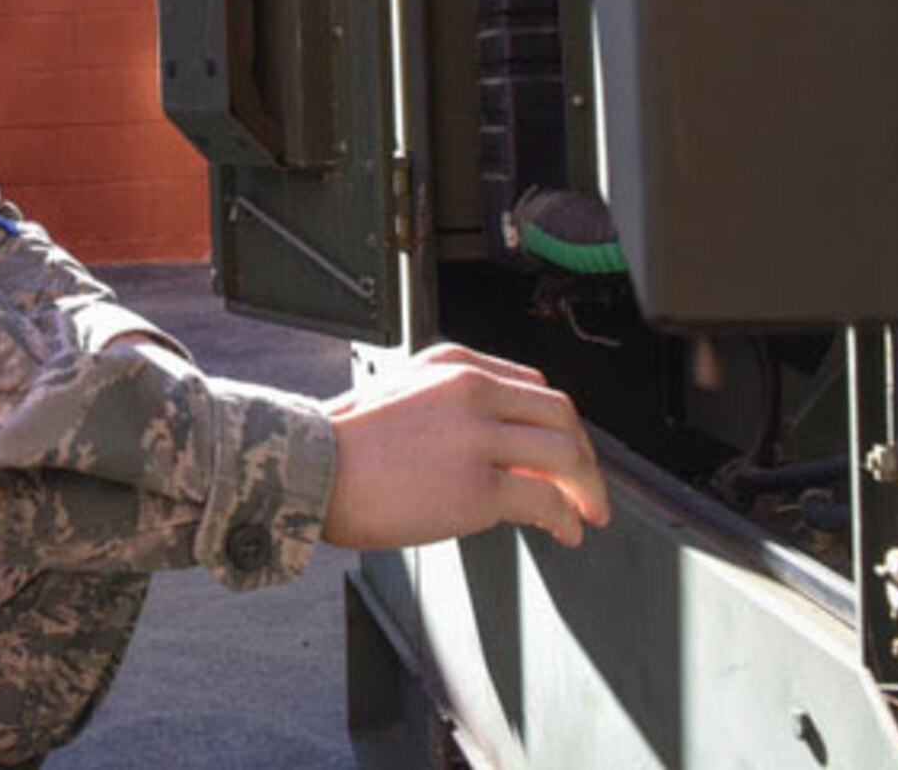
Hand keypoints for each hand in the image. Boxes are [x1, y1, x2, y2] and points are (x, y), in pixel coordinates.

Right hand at [320, 343, 609, 550]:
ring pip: (564, 455)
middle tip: (588, 487)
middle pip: (560, 416)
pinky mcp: (478, 487)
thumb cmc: (341, 442)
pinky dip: (565, 519)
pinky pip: (545, 500)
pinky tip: (563, 532)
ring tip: (586, 514)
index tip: (564, 449)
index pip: (532, 387)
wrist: (309, 468)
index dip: (558, 424)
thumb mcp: (399, 390)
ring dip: (586, 490)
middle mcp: (472, 390)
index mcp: (453, 364)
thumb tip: (491, 440)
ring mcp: (478, 437)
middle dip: (584, 457)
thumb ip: (447, 401)